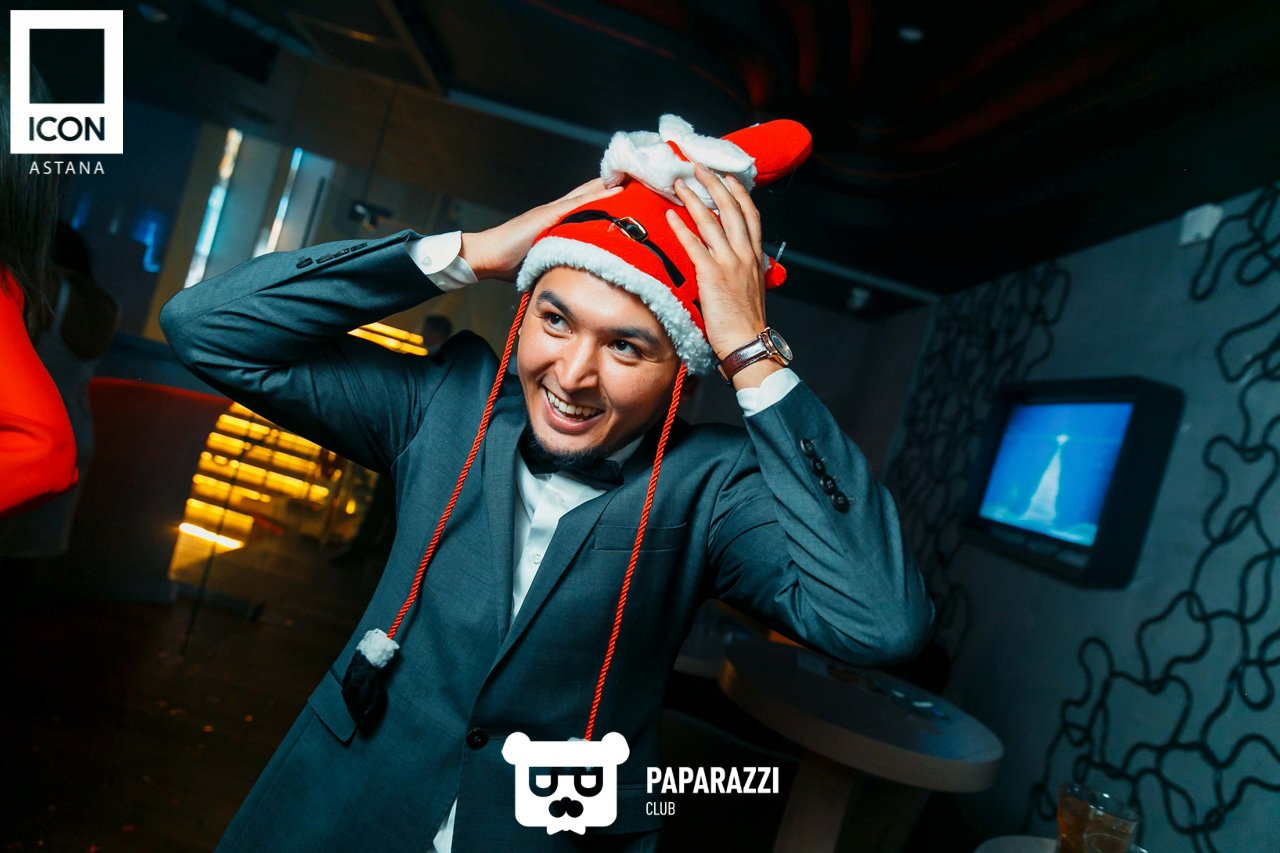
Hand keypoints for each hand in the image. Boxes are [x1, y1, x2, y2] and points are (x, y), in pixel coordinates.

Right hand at [460, 179, 620, 280]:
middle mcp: (556, 211)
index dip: (605, 197)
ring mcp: (552, 210)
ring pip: (589, 193)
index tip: (628, 192)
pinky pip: (579, 203)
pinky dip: (599, 195)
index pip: (585, 205)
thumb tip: (575, 280)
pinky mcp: (549, 215)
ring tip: (636, 177)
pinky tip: (617, 190)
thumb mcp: (543, 262)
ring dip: (612, 185)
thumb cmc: (509, 263)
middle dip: (613, 185)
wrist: (486, 257)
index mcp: (555, 221)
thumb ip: (558, 263)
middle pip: (590, 193)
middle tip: (639, 178)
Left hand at [665, 164, 769, 361]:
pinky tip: (671, 215)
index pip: (751, 216)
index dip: (739, 194)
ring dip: (694, 199)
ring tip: (680, 183)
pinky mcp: (712, 276)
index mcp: (755, 258)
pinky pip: (695, 246)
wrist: (747, 342)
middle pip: (731, 209)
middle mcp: (744, 255)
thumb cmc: (746, 322)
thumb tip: (735, 262)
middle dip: (714, 184)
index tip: (729, 178)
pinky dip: (682, 228)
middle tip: (699, 167)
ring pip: (712, 221)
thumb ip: (745, 271)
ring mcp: (729, 263)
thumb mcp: (752, 290)